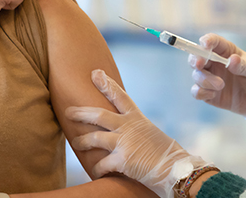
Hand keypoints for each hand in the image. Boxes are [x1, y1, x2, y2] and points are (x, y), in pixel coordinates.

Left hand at [66, 70, 207, 197]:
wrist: (177, 169)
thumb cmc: (167, 154)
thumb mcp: (151, 134)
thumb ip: (136, 131)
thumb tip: (125, 132)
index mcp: (137, 118)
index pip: (120, 96)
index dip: (106, 84)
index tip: (95, 73)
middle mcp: (129, 127)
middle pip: (99, 115)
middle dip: (81, 112)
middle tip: (68, 111)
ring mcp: (125, 142)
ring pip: (95, 138)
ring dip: (83, 141)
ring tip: (75, 142)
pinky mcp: (122, 160)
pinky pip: (102, 164)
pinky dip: (97, 168)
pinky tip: (95, 172)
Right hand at [189, 34, 245, 137]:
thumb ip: (243, 65)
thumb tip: (232, 60)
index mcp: (225, 51)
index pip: (212, 41)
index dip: (206, 41)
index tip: (205, 45)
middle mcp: (214, 62)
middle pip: (197, 56)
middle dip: (196, 59)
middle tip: (200, 64)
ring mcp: (210, 78)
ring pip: (196, 74)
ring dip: (204, 79)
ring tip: (221, 85)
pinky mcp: (208, 93)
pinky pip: (197, 91)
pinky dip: (201, 92)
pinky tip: (213, 95)